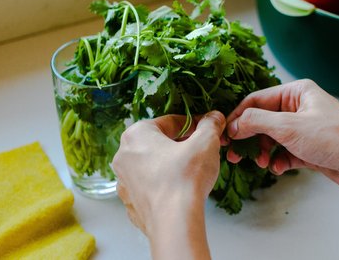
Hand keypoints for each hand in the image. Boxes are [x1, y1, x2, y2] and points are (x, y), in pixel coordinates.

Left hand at [112, 110, 224, 259]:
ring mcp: (124, 182)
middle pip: (158, 143)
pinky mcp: (131, 204)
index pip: (169, 121)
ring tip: (192, 172)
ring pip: (151, 166)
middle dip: (180, 144)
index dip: (193, 124)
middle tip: (202, 150)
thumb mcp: (205, 142)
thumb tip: (214, 117)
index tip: (207, 130)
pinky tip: (180, 191)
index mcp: (136, 134)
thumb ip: (210, 125)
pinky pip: (149, 188)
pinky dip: (163, 186)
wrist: (174, 222)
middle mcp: (123, 156)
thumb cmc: (185, 177)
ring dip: (170, 165)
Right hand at [226, 79, 338, 191]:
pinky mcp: (310, 148)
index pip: (257, 100)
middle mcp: (300, 107)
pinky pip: (286, 152)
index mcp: (297, 92)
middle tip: (234, 154)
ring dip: (264, 151)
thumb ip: (256, 122)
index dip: (238, 117)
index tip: (224, 133)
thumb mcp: (289, 127)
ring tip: (262, 163)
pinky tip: (278, 168)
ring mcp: (305, 128)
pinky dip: (279, 160)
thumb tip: (233, 124)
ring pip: (273, 138)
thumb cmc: (334, 137)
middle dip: (250, 138)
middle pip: (263, 120)